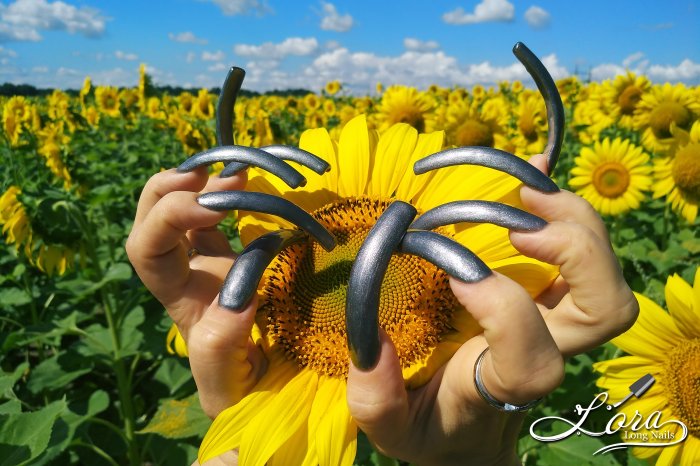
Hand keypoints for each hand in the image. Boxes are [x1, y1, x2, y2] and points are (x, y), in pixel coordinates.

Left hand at [126, 167, 265, 418]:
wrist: (266, 390)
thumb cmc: (241, 391)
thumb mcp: (227, 383)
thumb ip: (220, 348)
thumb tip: (236, 296)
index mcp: (177, 300)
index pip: (146, 249)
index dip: (169, 216)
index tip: (213, 207)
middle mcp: (185, 274)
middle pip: (148, 219)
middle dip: (170, 189)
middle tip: (209, 175)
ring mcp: (208, 262)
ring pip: (180, 209)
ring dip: (202, 184)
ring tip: (239, 173)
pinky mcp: (233, 256)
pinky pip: (217, 216)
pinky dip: (226, 193)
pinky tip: (246, 183)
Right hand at [345, 154, 638, 464]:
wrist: (473, 430)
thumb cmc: (434, 425)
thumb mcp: (395, 430)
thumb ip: (377, 402)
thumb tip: (375, 342)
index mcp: (506, 387)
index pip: (534, 361)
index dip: (505, 311)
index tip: (458, 275)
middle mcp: (547, 350)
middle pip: (605, 311)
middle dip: (578, 253)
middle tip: (523, 220)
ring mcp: (556, 318)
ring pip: (606, 275)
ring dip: (577, 220)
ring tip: (528, 187)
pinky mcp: (551, 293)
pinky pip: (582, 245)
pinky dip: (563, 206)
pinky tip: (531, 175)